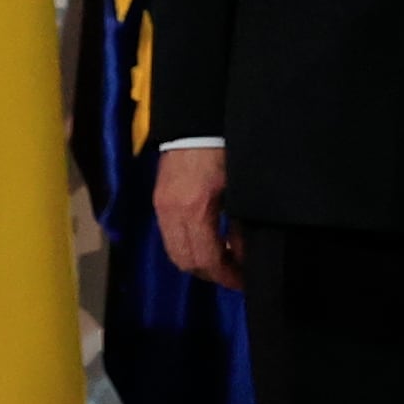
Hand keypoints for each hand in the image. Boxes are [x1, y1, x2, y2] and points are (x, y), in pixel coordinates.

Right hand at [154, 144, 239, 291]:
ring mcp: (161, 207)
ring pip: (174, 251)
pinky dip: (188, 246)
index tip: (244, 281)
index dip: (226, 275)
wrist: (196, 123)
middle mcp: (172, 213)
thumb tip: (243, 252)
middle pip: (185, 261)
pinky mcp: (159, 201)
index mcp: (195, 210)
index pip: (206, 258)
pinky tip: (209, 241)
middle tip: (235, 275)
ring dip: (197, 262)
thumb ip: (240, 224)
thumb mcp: (239, 191)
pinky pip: (170, 236)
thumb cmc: (225, 152)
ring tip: (223, 261)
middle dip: (211, 273)